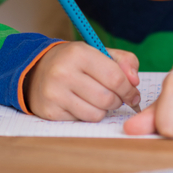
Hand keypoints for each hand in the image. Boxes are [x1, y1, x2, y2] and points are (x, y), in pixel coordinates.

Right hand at [25, 42, 140, 120]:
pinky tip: (81, 103)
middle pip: (107, 98)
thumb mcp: (98, 52)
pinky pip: (82, 121)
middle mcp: (63, 72)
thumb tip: (135, 81)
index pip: (115, 78)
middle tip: (115, 96)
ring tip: (97, 99)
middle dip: (117, 100)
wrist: (37, 70)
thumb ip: (124, 61)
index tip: (133, 93)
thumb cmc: (75, 62)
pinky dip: (87, 114)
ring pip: (96, 114)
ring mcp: (55, 93)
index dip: (129, 89)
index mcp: (79, 53)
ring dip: (103, 109)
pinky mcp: (50, 111)